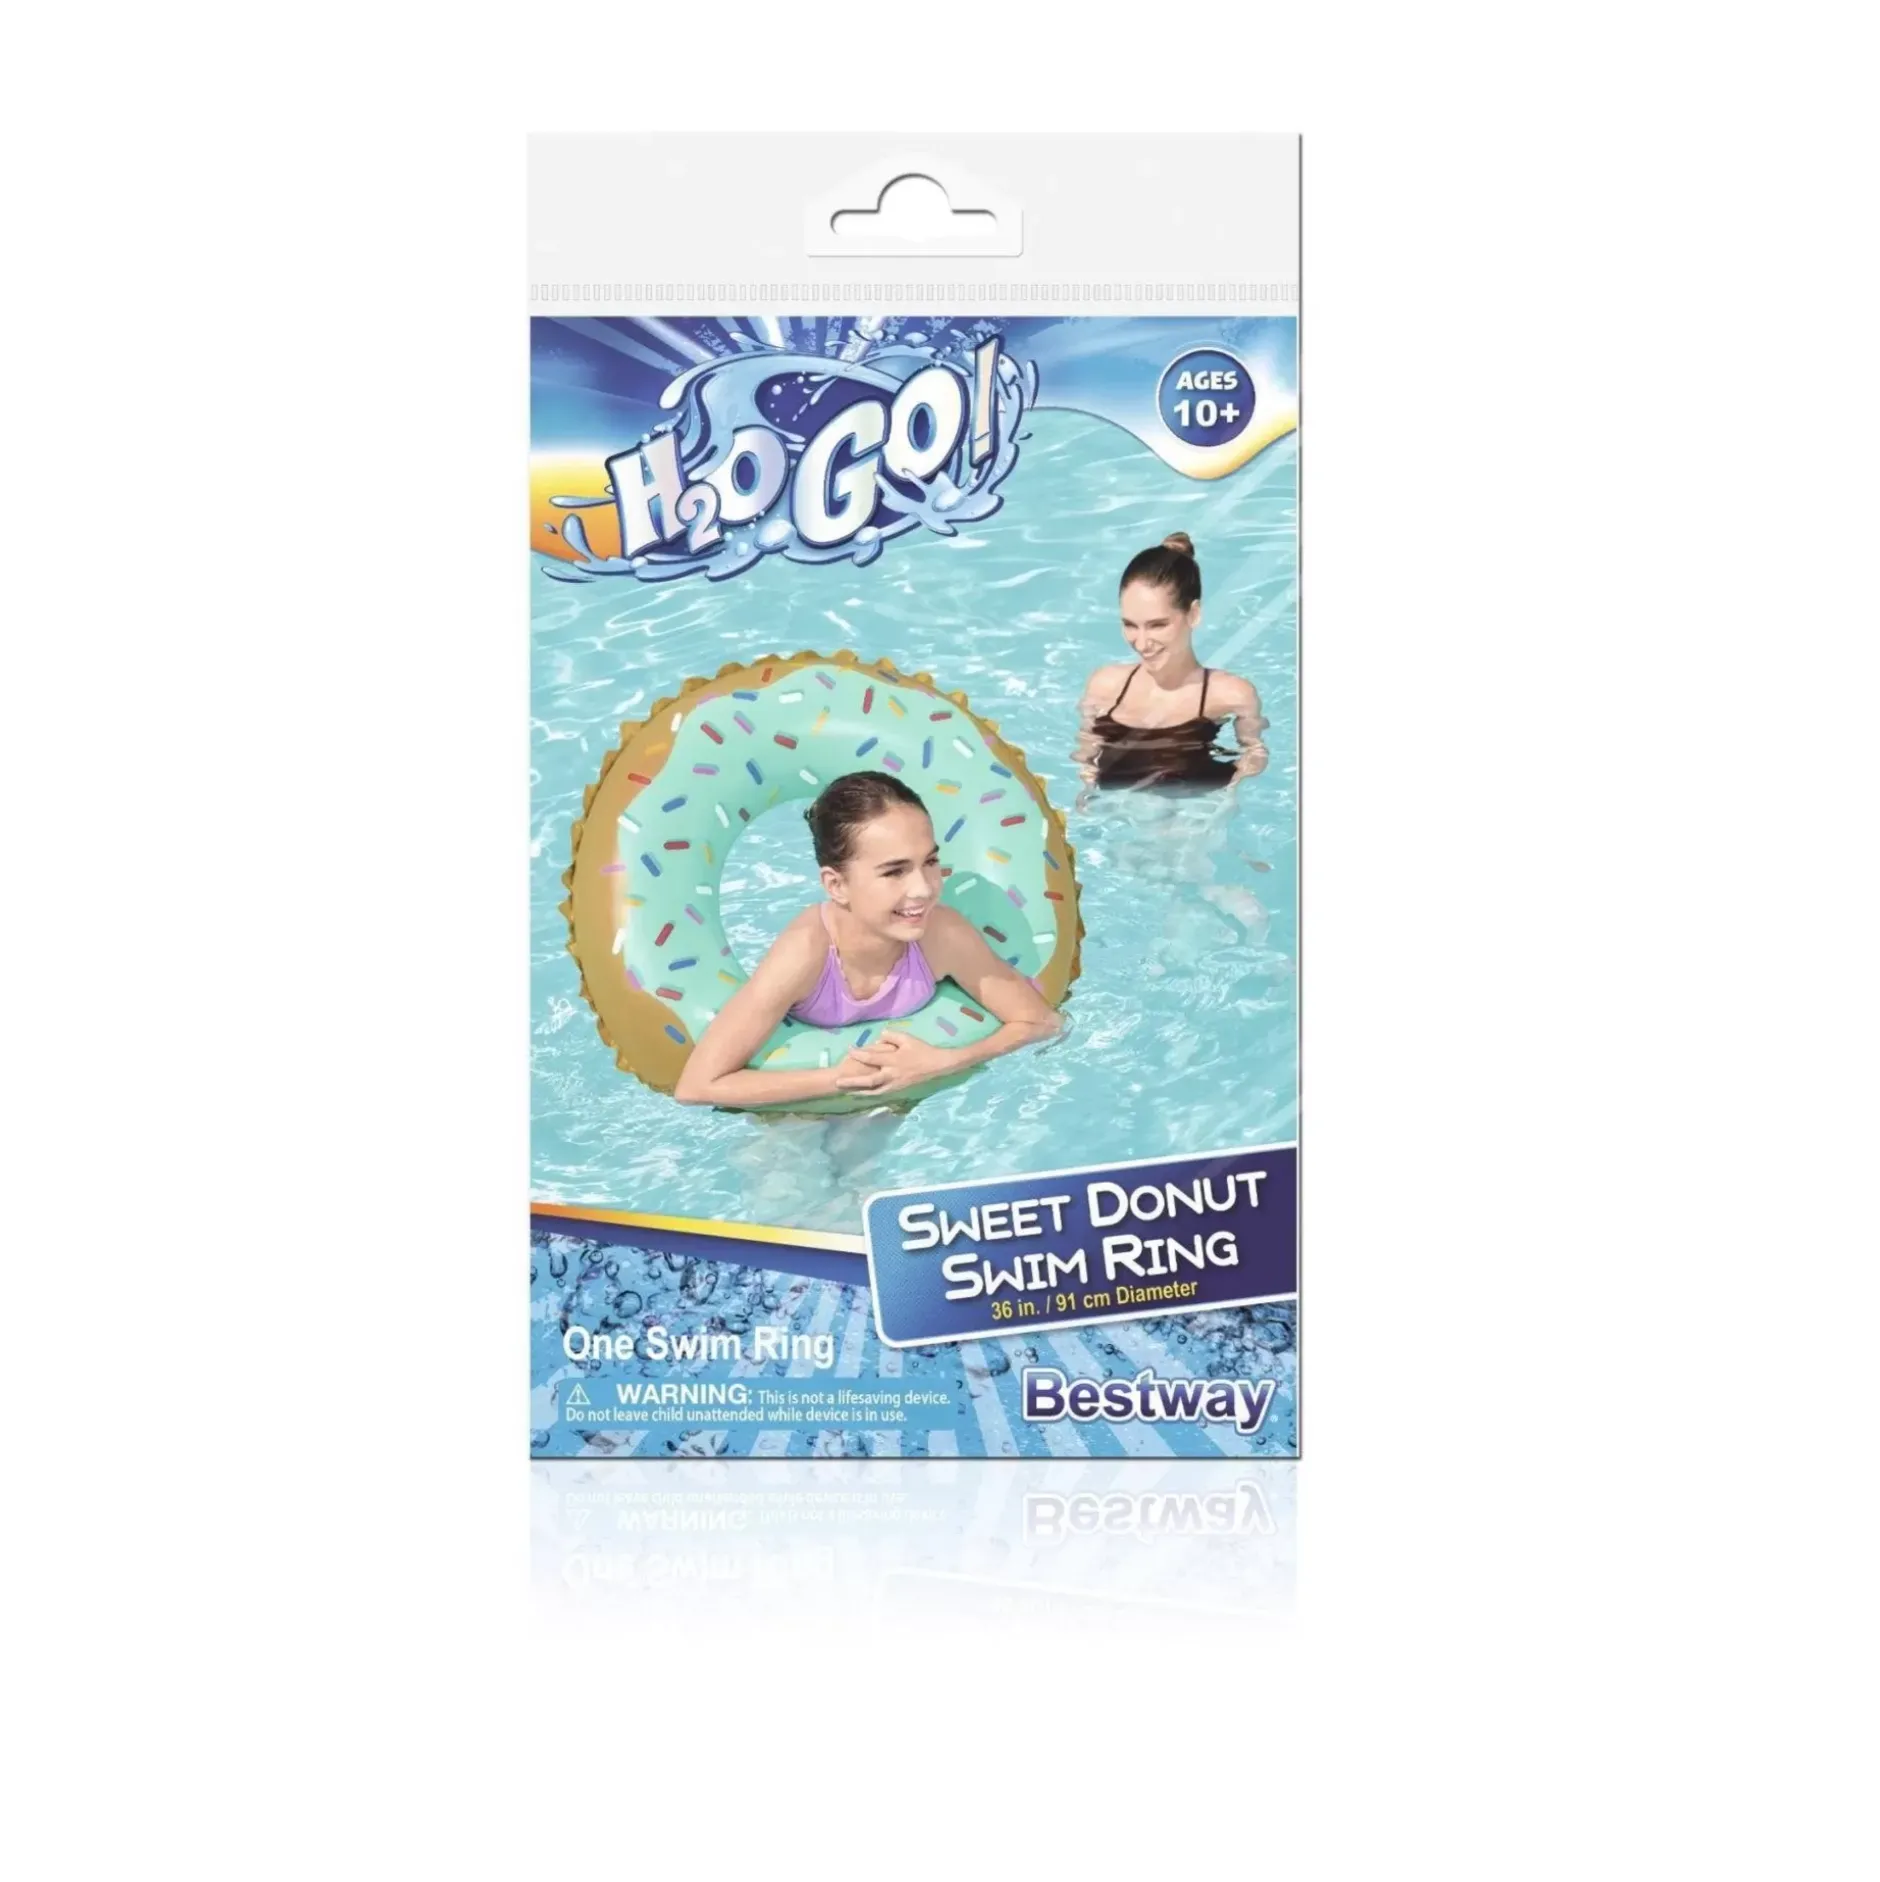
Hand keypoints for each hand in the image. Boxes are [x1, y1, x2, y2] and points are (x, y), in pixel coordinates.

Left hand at [833, 1028, 951, 1095]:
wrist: (937, 1065)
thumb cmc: (922, 1050)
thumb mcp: (907, 1038)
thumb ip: (891, 1036)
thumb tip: (877, 1039)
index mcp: (894, 1060)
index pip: (872, 1057)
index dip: (859, 1054)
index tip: (849, 1051)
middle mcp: (892, 1074)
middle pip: (869, 1080)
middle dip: (853, 1082)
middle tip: (838, 1082)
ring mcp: (895, 1084)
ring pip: (875, 1091)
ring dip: (860, 1092)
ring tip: (847, 1092)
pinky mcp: (899, 1090)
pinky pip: (882, 1094)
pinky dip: (872, 1096)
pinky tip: (863, 1096)